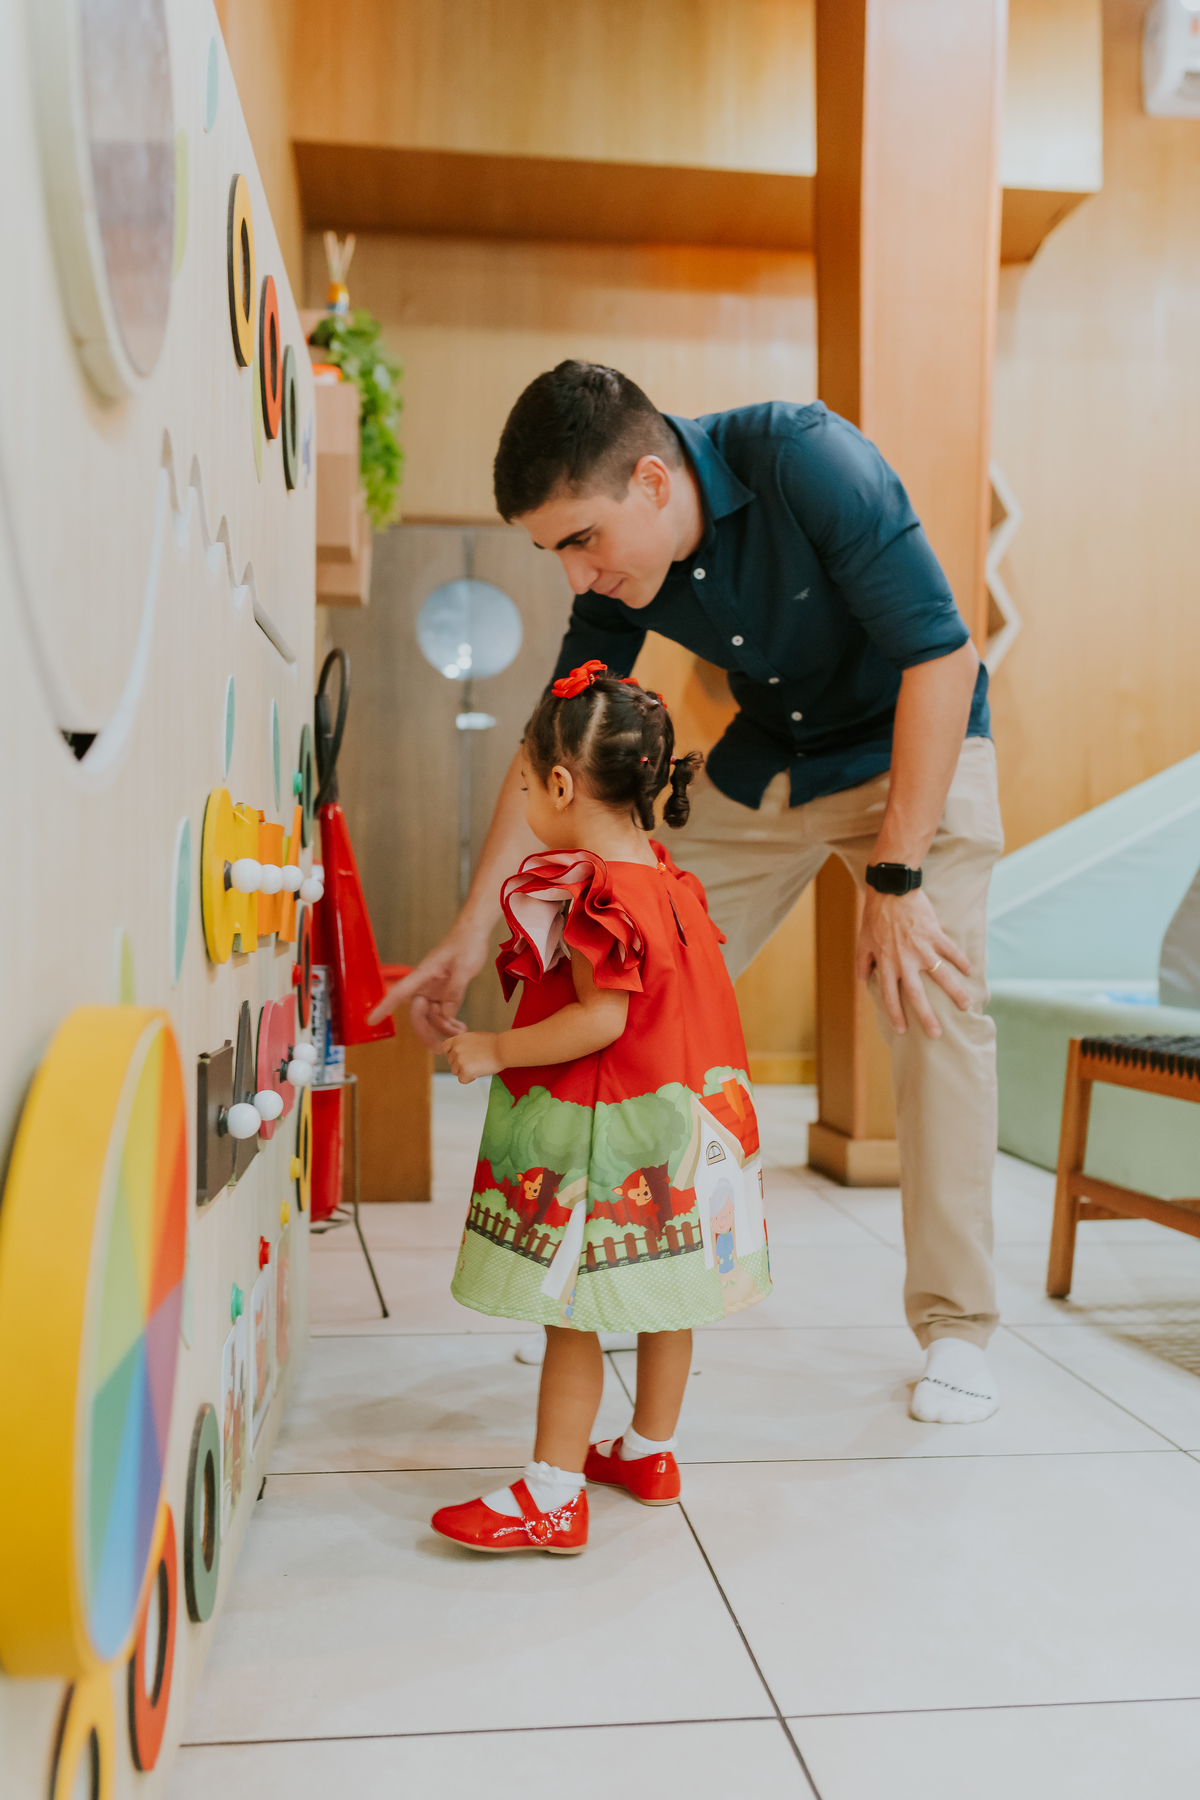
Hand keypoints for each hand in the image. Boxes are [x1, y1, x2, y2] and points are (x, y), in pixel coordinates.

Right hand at [368, 926, 490, 1047]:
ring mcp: (432, 990)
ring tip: (462, 1032)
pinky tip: (460, 1027)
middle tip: (439, 1049)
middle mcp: (424, 985)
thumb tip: (445, 1014)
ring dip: (444, 1028)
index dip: (384, 1006)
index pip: (399, 992)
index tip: (370, 1020)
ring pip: (431, 1017)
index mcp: (423, 974)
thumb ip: (454, 991)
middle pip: (418, 1014)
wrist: (472, 934)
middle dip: (426, 1033)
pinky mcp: (442, 993)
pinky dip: (449, 1023)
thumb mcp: (464, 967)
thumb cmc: (465, 944)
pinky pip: (441, 1014)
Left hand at [443, 1031, 503, 1083]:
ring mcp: (459, 1061)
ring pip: (456, 1072)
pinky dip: (470, 1078)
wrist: (503, 1049)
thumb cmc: (493, 1044)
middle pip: (451, 1062)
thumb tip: (458, 1054)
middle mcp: (456, 1049)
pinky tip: (479, 1072)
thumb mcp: (473, 1038)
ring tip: (479, 1065)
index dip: (453, 1052)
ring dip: (465, 1071)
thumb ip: (463, 1045)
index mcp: (457, 1039)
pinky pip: (462, 1080)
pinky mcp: (465, 1071)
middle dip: (461, 1063)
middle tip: (476, 1061)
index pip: (445, 1048)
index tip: (462, 1054)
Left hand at [855, 888, 970, 1036]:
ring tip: (966, 1006)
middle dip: (926, 1016)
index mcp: (887, 964)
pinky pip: (951, 951)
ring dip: (954, 993)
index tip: (903, 1030)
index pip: (891, 997)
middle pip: (917, 995)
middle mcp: (905, 961)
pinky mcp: (935, 935)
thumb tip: (862, 980)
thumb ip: (862, 963)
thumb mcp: (862, 941)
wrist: (891, 890)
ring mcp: (922, 949)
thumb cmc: (874, 916)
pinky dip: (961, 961)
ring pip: (941, 976)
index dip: (896, 1015)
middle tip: (936, 1034)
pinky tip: (970, 971)